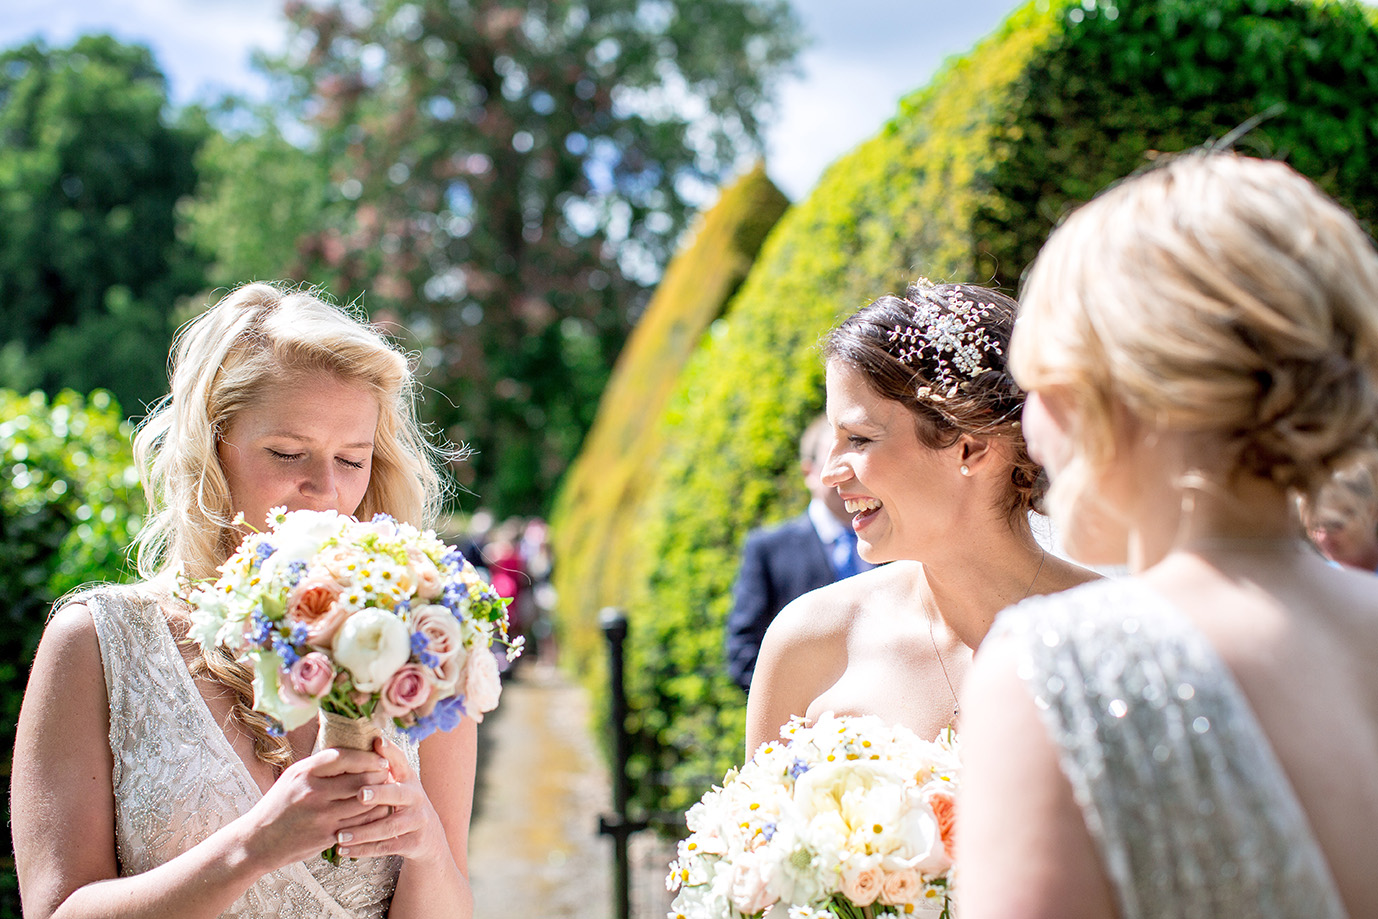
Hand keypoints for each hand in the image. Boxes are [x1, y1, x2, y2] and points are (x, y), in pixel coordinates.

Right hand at [234, 747, 391, 871]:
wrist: (258, 841)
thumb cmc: (279, 805)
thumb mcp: (293, 777)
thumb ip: (320, 765)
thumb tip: (353, 751)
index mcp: (304, 772)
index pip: (344, 757)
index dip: (367, 756)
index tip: (380, 758)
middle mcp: (312, 792)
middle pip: (359, 779)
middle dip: (379, 776)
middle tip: (388, 775)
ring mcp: (320, 815)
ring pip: (364, 803)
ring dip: (380, 797)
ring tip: (386, 791)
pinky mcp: (326, 835)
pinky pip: (360, 824)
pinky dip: (372, 816)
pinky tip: (377, 811)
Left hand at [332, 738, 448, 864]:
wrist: (428, 837)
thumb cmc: (401, 804)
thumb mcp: (397, 782)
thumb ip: (380, 767)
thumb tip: (361, 738)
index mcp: (408, 778)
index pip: (399, 760)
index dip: (389, 751)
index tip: (377, 741)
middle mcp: (415, 796)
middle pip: (398, 793)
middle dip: (380, 793)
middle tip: (359, 794)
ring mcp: (417, 820)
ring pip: (389, 826)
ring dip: (363, 831)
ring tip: (340, 835)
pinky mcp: (414, 842)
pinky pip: (386, 847)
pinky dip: (363, 850)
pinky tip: (343, 849)